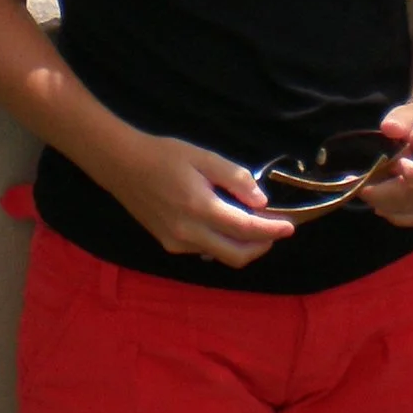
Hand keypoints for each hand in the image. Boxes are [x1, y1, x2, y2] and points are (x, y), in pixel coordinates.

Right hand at [98, 133, 297, 266]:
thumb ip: (235, 179)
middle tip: (273, 228)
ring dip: (242, 246)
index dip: (271, 230)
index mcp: (200, 208)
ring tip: (249, 223)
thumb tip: (261, 202)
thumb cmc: (164, 155)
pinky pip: (204, 250)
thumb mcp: (203, 157)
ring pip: (221, 256)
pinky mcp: (169, 245)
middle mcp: (189, 233)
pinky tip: (222, 224)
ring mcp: (177, 243)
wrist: (122, 165)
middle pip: (237, 255)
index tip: (290, 227)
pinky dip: (221, 243)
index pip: (246, 229)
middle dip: (261, 246)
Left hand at [360, 98, 412, 227]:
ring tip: (369, 195)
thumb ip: (398, 120)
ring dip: (387, 206)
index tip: (395, 165)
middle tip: (360, 188)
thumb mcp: (406, 115)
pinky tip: (382, 206)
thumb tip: (389, 127)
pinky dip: (397, 216)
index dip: (412, 174)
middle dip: (384, 194)